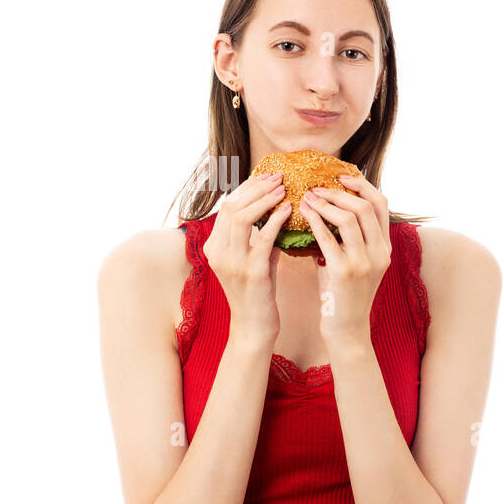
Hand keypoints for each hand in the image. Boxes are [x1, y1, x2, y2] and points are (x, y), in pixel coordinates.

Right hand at [204, 170, 291, 340]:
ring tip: (284, 189)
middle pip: (232, 206)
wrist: (254, 327)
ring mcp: (231, 262)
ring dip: (264, 199)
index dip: (247, 187)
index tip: (269, 176)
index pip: (227, 205)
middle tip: (279, 177)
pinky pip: (262, 239)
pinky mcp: (251, 273)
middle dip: (256, 187)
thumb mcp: (254, 258)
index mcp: (214, 246)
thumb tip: (277, 210)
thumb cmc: (258, 292)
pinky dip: (276, 220)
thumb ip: (260, 236)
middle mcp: (217, 251)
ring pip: (242, 218)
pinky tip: (289, 210)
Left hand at [298, 173, 391, 348]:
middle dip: (338, 191)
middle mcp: (380, 253)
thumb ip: (351, 238)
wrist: (346, 330)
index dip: (362, 185)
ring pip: (350, 218)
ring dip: (325, 203)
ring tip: (307, 198)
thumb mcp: (357, 263)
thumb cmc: (344, 295)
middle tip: (316, 187)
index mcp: (386, 248)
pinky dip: (315, 222)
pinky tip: (303, 215)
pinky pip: (329, 238)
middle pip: (366, 206)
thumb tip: (329, 207)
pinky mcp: (345, 272)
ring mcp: (365, 262)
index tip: (341, 177)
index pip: (381, 204)